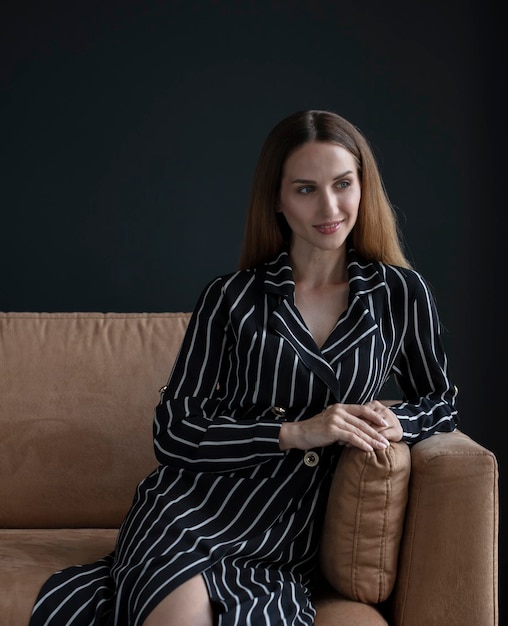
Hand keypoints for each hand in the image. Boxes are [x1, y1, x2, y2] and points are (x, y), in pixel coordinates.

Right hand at [279, 401, 400, 452]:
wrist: (298, 433)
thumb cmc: (314, 430)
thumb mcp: (331, 423)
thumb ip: (344, 424)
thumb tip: (357, 433)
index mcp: (340, 407)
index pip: (362, 409)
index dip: (375, 416)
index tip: (386, 423)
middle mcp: (339, 411)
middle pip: (363, 421)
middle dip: (377, 432)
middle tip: (387, 440)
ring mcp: (336, 419)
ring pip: (359, 430)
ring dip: (372, 439)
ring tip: (382, 446)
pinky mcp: (332, 429)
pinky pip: (351, 437)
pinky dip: (362, 443)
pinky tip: (369, 449)